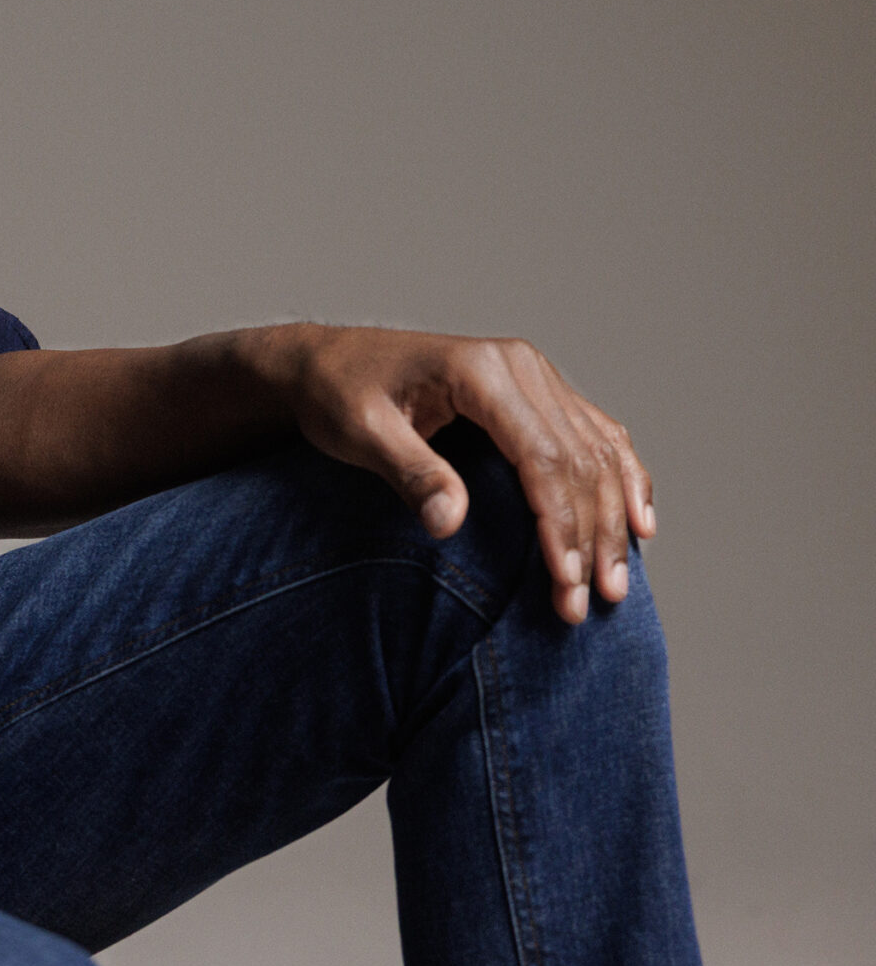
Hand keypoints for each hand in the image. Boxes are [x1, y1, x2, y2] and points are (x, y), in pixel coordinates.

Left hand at [271, 325, 655, 622]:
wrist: (327, 362)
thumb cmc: (338, 394)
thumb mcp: (360, 432)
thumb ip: (408, 472)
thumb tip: (450, 523)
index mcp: (482, 370)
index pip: (543, 456)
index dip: (560, 523)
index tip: (564, 582)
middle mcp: (521, 366)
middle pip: (581, 460)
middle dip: (591, 535)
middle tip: (590, 603)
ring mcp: (535, 377)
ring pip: (600, 452)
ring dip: (614, 520)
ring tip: (614, 586)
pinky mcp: (537, 393)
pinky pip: (597, 437)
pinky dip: (623, 480)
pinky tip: (638, 524)